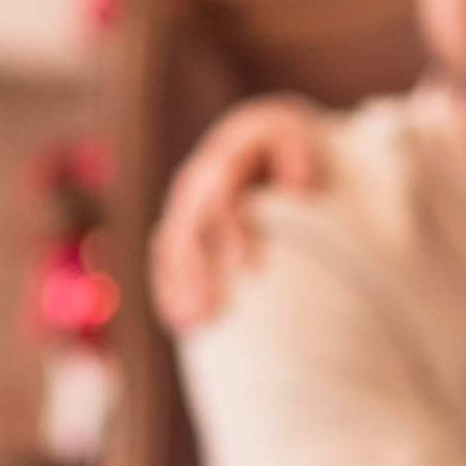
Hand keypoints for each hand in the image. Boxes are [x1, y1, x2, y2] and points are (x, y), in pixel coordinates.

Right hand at [151, 97, 330, 334]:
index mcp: (223, 162)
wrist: (256, 140)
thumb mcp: (295, 141)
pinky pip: (166, 261)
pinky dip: (170, 290)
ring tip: (193, 324)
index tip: (248, 268)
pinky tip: (179, 324)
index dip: (232, 230)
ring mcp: (183, 208)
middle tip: (210, 312)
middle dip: (198, 272)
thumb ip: (297, 158)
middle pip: (190, 231)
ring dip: (180, 288)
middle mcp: (194, 185)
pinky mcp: (179, 228)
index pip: (221, 196)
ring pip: (172, 249)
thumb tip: (298, 186)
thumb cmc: (284, 149)